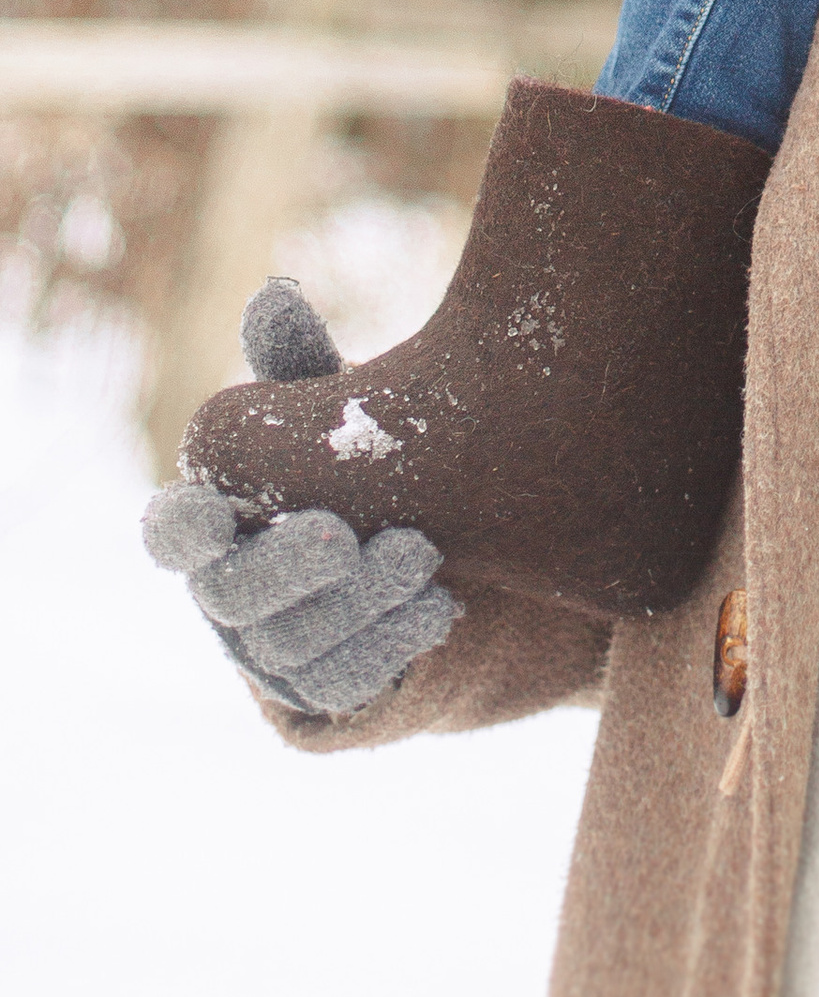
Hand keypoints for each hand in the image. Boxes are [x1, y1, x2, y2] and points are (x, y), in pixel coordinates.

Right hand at [141, 278, 457, 715]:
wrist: (468, 568)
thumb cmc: (378, 474)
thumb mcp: (345, 418)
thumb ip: (303, 371)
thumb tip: (274, 295)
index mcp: (218, 526)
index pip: (171, 535)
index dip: (186, 529)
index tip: (219, 511)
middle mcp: (232, 597)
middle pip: (233, 597)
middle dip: (287, 565)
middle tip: (343, 533)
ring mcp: (273, 657)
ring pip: (292, 647)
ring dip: (358, 602)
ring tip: (422, 555)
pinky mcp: (326, 700)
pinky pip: (344, 688)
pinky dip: (392, 645)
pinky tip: (443, 605)